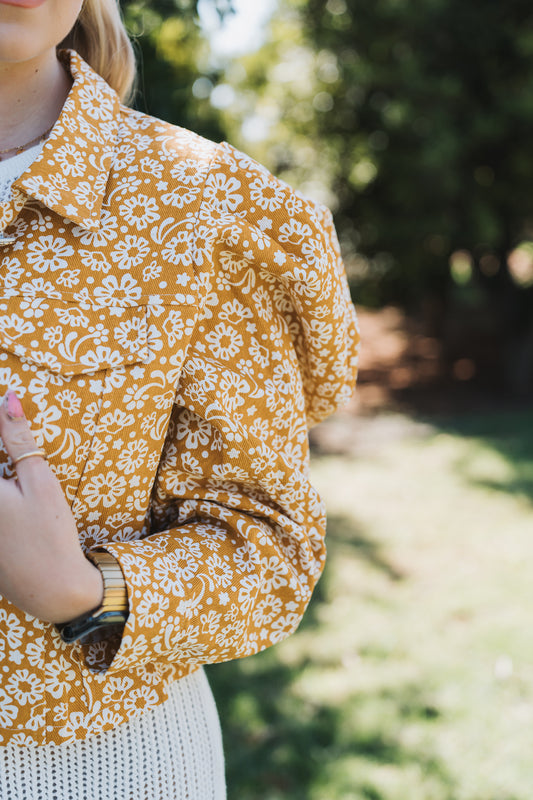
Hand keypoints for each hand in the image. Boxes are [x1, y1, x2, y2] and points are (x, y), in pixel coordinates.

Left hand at [0, 391, 103, 623]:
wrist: (52, 590)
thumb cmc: (50, 534)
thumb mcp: (39, 482)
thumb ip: (18, 439)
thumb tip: (7, 397)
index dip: (0, 431)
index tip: (8, 417)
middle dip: (3, 454)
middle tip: (17, 462)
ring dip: (4, 477)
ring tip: (16, 480)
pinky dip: (3, 496)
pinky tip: (12, 503)